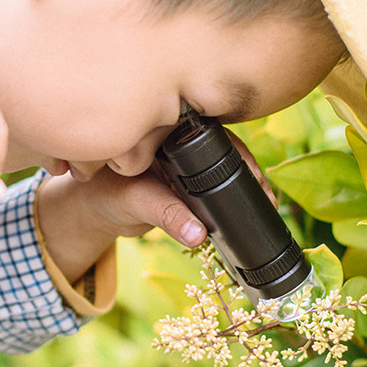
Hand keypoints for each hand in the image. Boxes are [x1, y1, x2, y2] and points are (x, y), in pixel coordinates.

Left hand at [36, 132, 273, 283]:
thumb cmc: (108, 193)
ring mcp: (189, 161)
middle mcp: (182, 140)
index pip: (211, 135)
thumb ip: (165, 215)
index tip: (254, 176)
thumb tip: (199, 235)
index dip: (236, 154)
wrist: (98, 208)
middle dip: (249, 171)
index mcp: (168, 131)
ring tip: (268, 205)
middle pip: (226, 150)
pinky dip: (234, 198)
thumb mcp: (136, 202)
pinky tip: (254, 211)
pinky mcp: (191, 182)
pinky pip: (217, 186)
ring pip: (226, 170)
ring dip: (247, 186)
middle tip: (268, 195)